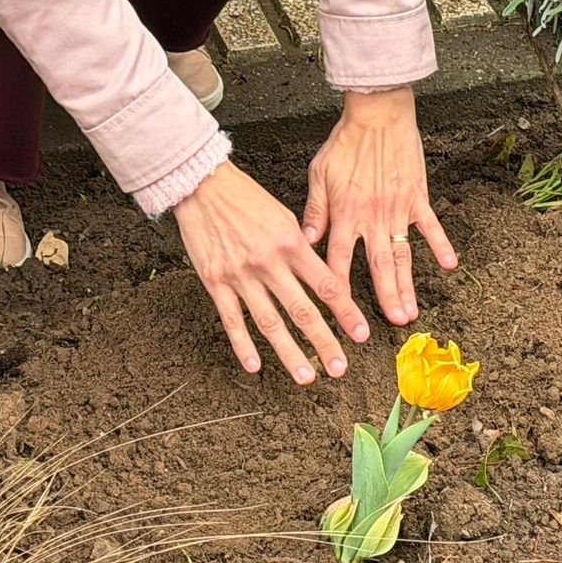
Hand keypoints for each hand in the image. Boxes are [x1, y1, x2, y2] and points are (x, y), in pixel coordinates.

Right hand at [174, 162, 370, 383]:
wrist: (201, 185)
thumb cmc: (245, 198)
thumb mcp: (283, 216)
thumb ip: (302, 247)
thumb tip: (322, 274)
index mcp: (291, 243)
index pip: (326, 285)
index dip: (346, 312)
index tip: (360, 335)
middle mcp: (269, 262)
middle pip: (302, 310)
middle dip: (324, 342)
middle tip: (340, 368)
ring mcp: (241, 275)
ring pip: (270, 322)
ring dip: (290, 353)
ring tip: (307, 376)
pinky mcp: (215, 282)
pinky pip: (232, 320)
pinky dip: (243, 345)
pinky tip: (256, 365)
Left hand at [301, 88, 456, 324]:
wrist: (378, 114)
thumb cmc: (345, 142)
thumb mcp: (319, 174)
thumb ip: (314, 211)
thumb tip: (306, 241)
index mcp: (345, 214)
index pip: (338, 260)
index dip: (338, 290)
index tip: (340, 315)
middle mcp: (371, 217)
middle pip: (378, 267)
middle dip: (385, 298)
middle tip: (394, 326)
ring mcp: (397, 209)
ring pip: (403, 254)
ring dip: (408, 285)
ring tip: (412, 312)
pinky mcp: (417, 196)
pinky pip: (430, 225)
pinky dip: (440, 245)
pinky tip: (449, 266)